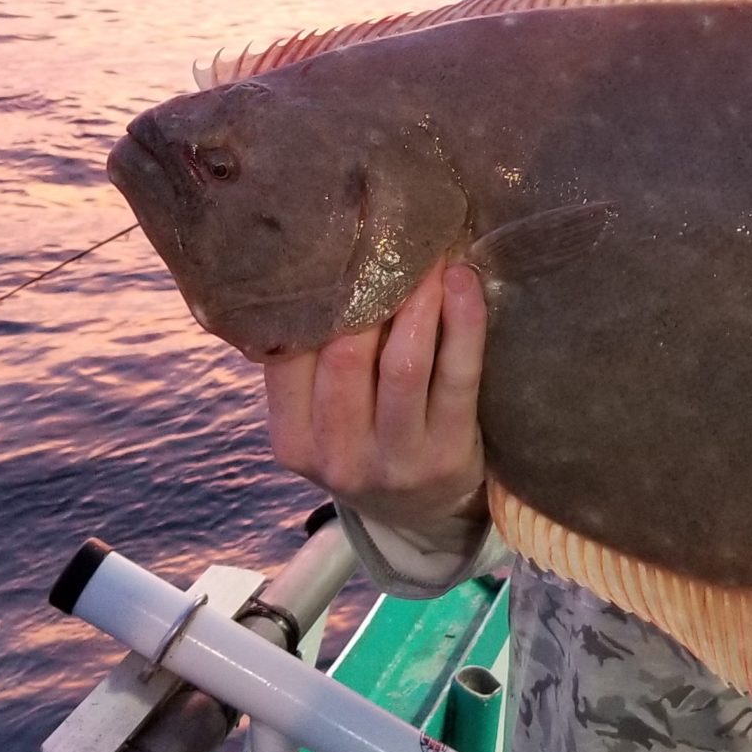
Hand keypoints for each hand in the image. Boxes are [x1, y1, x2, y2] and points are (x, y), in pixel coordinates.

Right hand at [263, 259, 487, 543]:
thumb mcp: (322, 419)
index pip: (287, 355)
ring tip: (430, 253)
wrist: (423, 516)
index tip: (334, 242)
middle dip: (369, 288)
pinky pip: (457, 376)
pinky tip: (463, 282)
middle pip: (345, 356)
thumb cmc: (368, 441)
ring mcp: (394, 460)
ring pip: (403, 364)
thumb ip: (310, 364)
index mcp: (292, 439)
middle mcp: (336, 454)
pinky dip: (463, 321)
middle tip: (390, 236)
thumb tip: (318, 259)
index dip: (312, 295)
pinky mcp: (449, 454)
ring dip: (418, 299)